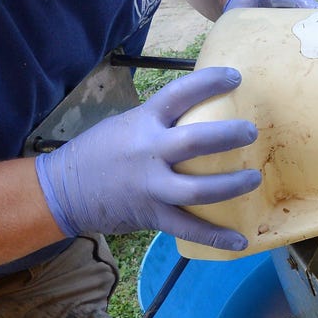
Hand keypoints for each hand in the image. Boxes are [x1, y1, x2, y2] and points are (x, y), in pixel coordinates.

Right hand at [33, 67, 260, 250]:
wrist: (64, 190)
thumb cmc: (100, 152)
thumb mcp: (126, 124)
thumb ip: (159, 121)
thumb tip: (200, 112)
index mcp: (142, 122)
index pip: (179, 94)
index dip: (209, 82)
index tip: (235, 77)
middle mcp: (148, 152)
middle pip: (195, 141)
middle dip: (228, 136)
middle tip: (252, 132)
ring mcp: (150, 186)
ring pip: (198, 188)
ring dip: (231, 185)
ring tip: (254, 179)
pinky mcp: (151, 214)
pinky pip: (188, 228)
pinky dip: (216, 237)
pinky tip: (240, 240)